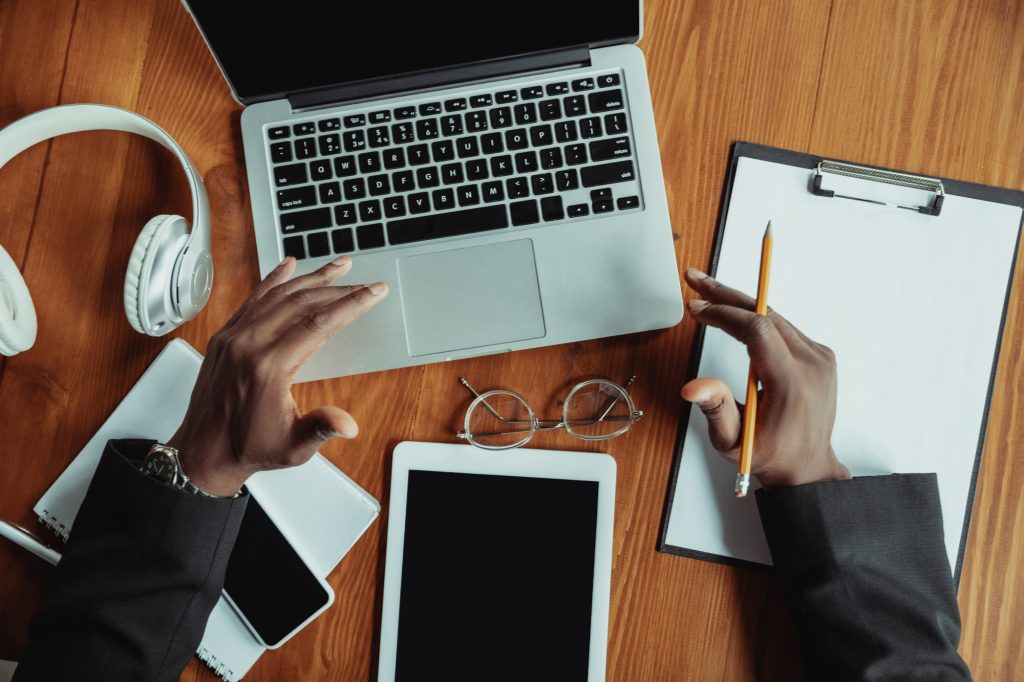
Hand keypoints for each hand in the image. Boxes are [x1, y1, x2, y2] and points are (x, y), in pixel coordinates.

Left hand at [167, 256, 387, 495]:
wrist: (203, 453)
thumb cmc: (247, 448)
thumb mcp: (292, 447)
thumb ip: (320, 429)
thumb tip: (348, 424)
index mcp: (268, 367)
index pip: (319, 323)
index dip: (351, 304)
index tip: (373, 292)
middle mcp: (248, 344)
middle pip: (302, 303)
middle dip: (339, 289)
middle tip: (365, 281)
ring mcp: (234, 337)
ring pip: (278, 295)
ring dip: (311, 278)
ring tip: (337, 266)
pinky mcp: (225, 337)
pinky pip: (253, 300)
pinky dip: (273, 280)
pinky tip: (288, 266)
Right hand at [681, 268, 849, 488]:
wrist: (807, 467)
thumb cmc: (769, 456)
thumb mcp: (733, 441)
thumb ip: (716, 409)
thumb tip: (692, 387)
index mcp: (792, 384)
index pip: (757, 330)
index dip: (723, 313)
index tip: (697, 309)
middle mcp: (812, 365)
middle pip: (766, 314)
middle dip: (727, 295)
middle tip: (696, 280)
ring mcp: (820, 358)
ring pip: (774, 316)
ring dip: (740, 303)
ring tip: (708, 293)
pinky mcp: (820, 356)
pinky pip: (783, 327)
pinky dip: (756, 318)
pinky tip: (733, 314)